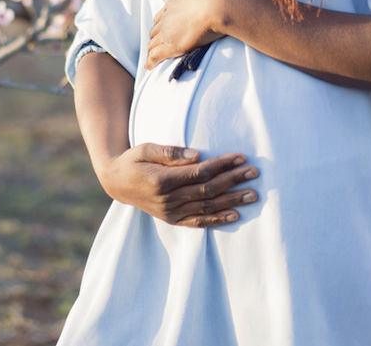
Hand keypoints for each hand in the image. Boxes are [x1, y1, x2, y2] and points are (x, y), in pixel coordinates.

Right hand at [99, 143, 258, 226]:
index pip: (200, 173)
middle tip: (254, 173)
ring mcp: (171, 212)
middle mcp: (168, 200)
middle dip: (233, 180)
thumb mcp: (146, 148)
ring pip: (207, 207)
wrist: (117, 182)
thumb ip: (171, 153)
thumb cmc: (134, 160)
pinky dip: (217, 219)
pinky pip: (198, 221)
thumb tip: (198, 155)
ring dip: (232, 200)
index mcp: (162, 180)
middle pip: (208, 190)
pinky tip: (235, 215)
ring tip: (253, 194)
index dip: (222, 165)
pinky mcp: (172, 220)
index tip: (240, 157)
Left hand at [146, 0, 228, 69]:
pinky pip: (156, 55)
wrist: (218, 4)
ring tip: (152, 55)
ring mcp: (167, 32)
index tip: (163, 27)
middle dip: (155, 36)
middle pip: (155, 29)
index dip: (162, 23)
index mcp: (172, 4)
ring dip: (152, 48)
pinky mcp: (171, 46)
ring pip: (153, 42)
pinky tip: (149, 66)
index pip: (161, 16)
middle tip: (157, 42)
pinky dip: (151, 61)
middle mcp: (167, 18)